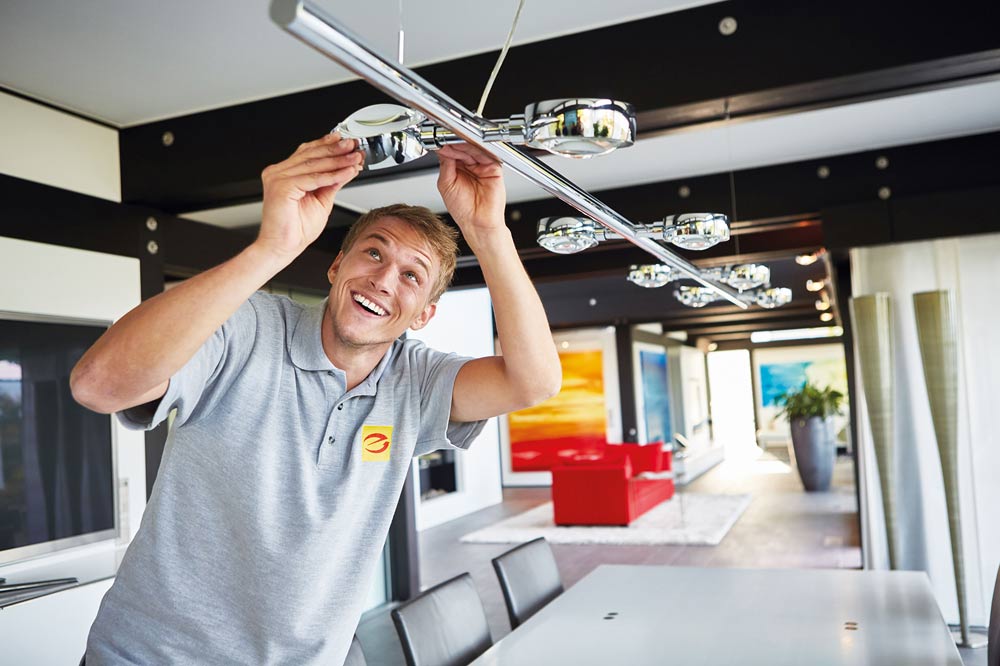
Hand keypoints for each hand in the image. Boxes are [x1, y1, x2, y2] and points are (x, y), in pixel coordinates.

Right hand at [257, 132, 363, 259]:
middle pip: (311, 155)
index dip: (328, 145)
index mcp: (284, 173)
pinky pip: (313, 179)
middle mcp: (278, 172)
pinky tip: (347, 172)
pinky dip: (332, 175)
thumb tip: (345, 169)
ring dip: (338, 161)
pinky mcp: (281, 188)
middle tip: (354, 146)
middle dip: (336, 150)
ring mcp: (277, 178)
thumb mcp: (321, 200)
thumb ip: (331, 183)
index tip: (347, 143)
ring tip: (354, 159)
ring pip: (314, 165)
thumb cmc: (296, 229)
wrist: (282, 248)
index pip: (308, 152)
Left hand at [436, 143, 505, 243]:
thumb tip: (443, 149)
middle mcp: (470, 167)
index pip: (452, 153)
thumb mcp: (446, 184)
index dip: (445, 147)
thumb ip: (445, 165)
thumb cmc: (463, 210)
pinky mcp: (493, 169)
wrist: (477, 222)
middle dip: (453, 144)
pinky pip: (485, 155)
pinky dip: (475, 149)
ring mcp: (482, 167)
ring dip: (463, 145)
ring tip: (453, 144)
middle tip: (445, 141)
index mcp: (457, 170)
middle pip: (462, 149)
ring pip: (473, 149)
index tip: (438, 142)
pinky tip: (466, 149)